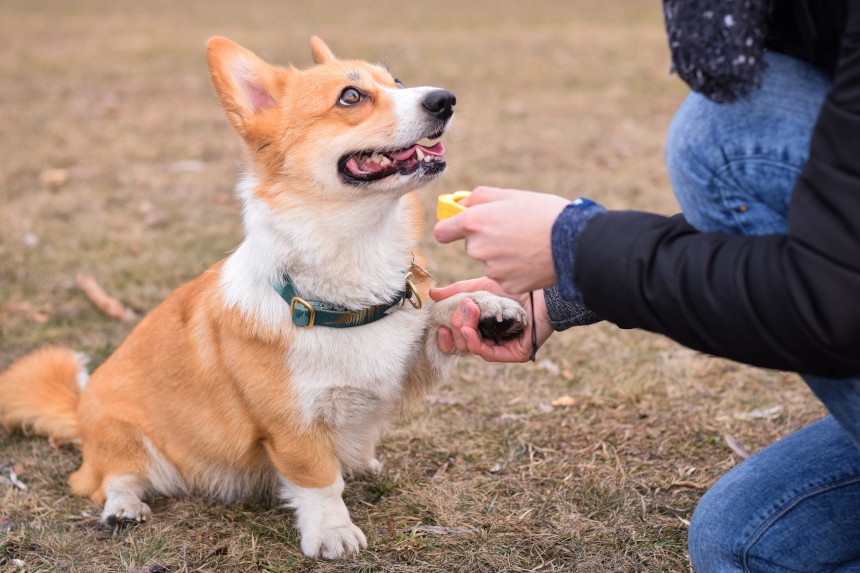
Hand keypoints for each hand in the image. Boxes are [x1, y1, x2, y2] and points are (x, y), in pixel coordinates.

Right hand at [430, 277, 553, 362]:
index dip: (445, 335)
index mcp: (481, 328)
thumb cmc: (515, 287)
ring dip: (463, 331)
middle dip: (455, 327)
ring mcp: (502, 348)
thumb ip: (457, 292)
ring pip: (471, 349)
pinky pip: (487, 354)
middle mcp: (491, 340)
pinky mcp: (514, 355)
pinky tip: (468, 330)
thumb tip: (432, 295)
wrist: (543, 290)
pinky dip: (474, 342)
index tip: (438, 325)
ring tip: (468, 313)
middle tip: (463, 308)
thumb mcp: (480, 287)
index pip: (456, 339)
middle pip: (461, 345)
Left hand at [433, 186, 569, 293]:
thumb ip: (479, 197)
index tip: (458, 227)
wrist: (575, 244)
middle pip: (471, 246)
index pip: (441, 232)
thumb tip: (461, 204)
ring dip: (501, 254)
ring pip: (488, 261)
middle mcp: (477, 248)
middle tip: (512, 230)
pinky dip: (514, 270)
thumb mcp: (511, 195)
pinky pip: (504, 276)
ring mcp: (492, 270)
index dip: (450, 228)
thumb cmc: (545, 214)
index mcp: (474, 222)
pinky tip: (531, 260)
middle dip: (485, 239)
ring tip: (527, 244)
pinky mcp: (506, 285)